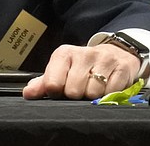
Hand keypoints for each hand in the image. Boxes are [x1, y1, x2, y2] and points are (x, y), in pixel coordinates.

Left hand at [22, 43, 140, 99]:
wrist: (114, 53)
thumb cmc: (82, 66)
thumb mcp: (61, 70)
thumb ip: (43, 83)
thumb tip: (28, 94)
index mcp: (63, 54)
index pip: (52, 83)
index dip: (56, 92)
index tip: (60, 91)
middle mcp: (83, 53)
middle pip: (73, 91)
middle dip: (76, 95)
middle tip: (80, 89)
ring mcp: (104, 59)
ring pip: (93, 93)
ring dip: (93, 96)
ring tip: (93, 88)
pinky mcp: (122, 67)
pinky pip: (112, 92)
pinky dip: (109, 95)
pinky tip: (107, 87)